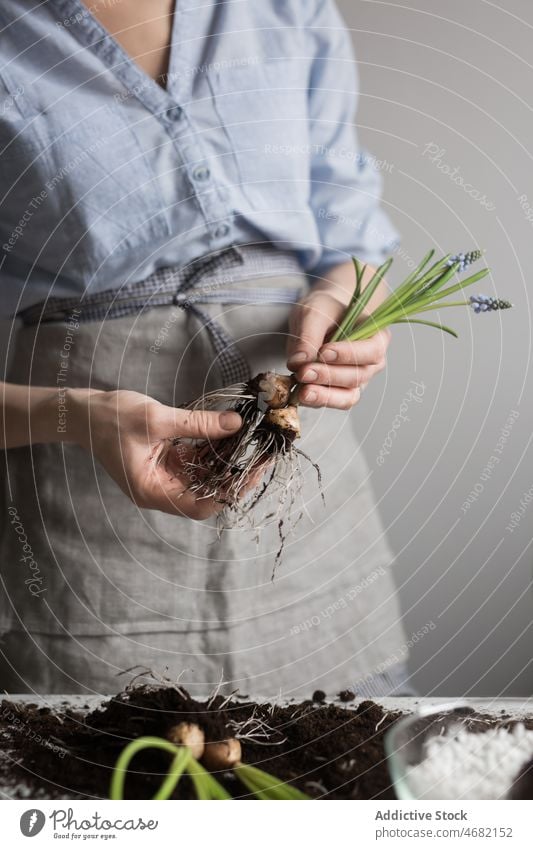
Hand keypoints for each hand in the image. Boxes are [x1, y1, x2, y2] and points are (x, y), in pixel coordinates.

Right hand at [69, 388, 241, 518]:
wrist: (84, 412)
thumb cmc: (111, 419)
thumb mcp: (156, 419)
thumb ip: (197, 424)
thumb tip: (236, 424)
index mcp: (152, 491)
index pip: (199, 506)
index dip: (229, 494)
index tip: (252, 472)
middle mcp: (160, 490)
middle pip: (206, 493)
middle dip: (233, 476)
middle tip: (260, 455)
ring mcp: (163, 477)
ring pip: (204, 477)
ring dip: (226, 462)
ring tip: (250, 443)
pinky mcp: (166, 462)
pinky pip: (196, 462)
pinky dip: (213, 450)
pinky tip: (230, 434)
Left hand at [287, 287, 390, 408]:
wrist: (319, 319)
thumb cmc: (324, 311)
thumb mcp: (314, 312)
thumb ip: (308, 334)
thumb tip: (299, 362)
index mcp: (377, 337)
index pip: (372, 351)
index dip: (349, 354)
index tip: (324, 352)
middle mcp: (372, 363)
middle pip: (358, 376)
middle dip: (329, 376)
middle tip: (304, 372)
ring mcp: (357, 380)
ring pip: (348, 396)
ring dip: (325, 396)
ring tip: (302, 391)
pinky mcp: (340, 391)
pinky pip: (334, 402)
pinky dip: (318, 401)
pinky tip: (301, 395)